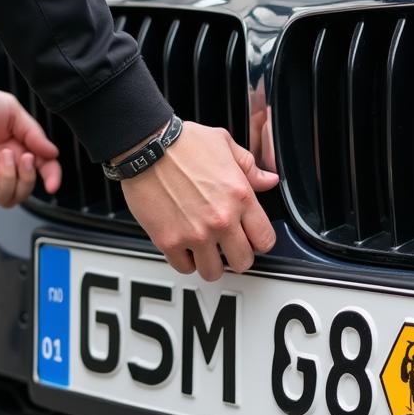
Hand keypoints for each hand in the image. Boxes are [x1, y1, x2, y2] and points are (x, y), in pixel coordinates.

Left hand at [0, 79, 61, 206]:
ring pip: (7, 198)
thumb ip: (34, 134)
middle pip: (25, 190)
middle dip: (29, 178)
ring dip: (12, 181)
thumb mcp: (13, 111)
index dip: (51, 178)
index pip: (41, 170)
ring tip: (5, 157)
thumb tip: (53, 153)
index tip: (52, 183)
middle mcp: (3, 164)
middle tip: (25, 157)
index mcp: (18, 147)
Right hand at [121, 122, 278, 280]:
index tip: (251, 238)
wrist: (145, 147)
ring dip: (210, 262)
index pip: (265, 239)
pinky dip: (184, 260)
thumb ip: (249, 167)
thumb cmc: (183, 142)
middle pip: (243, 262)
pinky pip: (183, 267)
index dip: (259, 241)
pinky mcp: (169, 240)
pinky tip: (183, 246)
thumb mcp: (224, 144)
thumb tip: (269, 180)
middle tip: (227, 246)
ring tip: (204, 249)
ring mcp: (195, 233)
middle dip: (237, 256)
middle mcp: (221, 219)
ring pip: (213, 272)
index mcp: (240, 197)